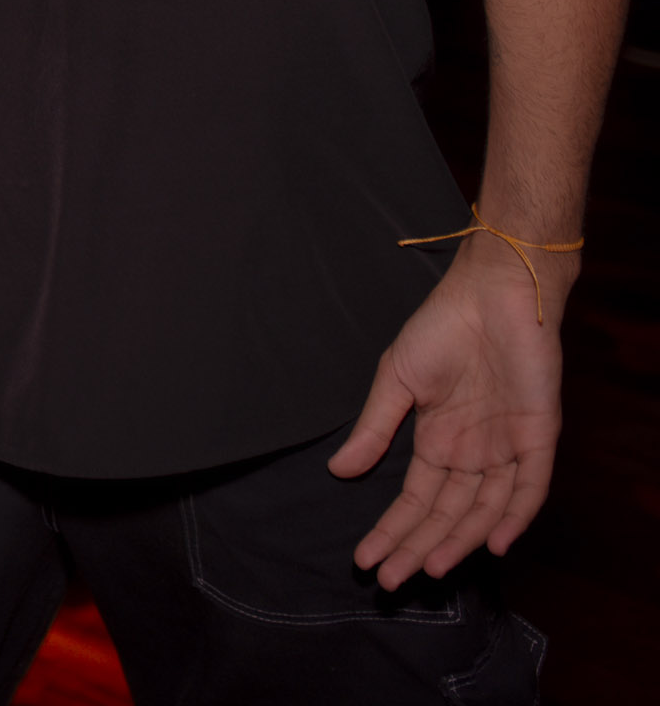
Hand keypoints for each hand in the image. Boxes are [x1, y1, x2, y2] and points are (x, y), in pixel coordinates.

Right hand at [329, 235, 569, 587]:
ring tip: (429, 571)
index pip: (414, 499)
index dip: (391, 529)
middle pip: (446, 514)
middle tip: (389, 582)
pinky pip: (530, 486)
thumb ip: (374, 429)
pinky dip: (514, 515)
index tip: (364, 559)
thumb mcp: (395, 380)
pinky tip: (492, 544)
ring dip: (457, 541)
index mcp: (438, 439)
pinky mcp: (537, 436)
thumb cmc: (441, 329)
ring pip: (484, 509)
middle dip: (417, 547)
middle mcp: (473, 452)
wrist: (492, 294)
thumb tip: (339, 472)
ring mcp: (506, 447)